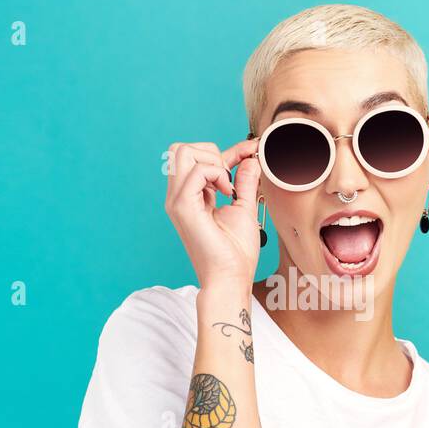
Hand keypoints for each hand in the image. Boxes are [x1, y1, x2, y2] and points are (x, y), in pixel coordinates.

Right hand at [164, 139, 261, 288]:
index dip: (227, 151)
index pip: (197, 158)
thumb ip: (244, 182)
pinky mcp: (183, 207)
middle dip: (211, 152)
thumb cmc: (235, 252)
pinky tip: (226, 192)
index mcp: (189, 197)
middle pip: (180, 149)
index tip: (251, 151)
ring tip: (227, 186)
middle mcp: (178, 196)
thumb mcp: (243, 207)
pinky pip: (195, 171)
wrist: (230, 278)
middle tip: (231, 177)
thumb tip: (250, 159)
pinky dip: (215, 173)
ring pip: (181, 152)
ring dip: (212, 161)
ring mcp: (177, 201)